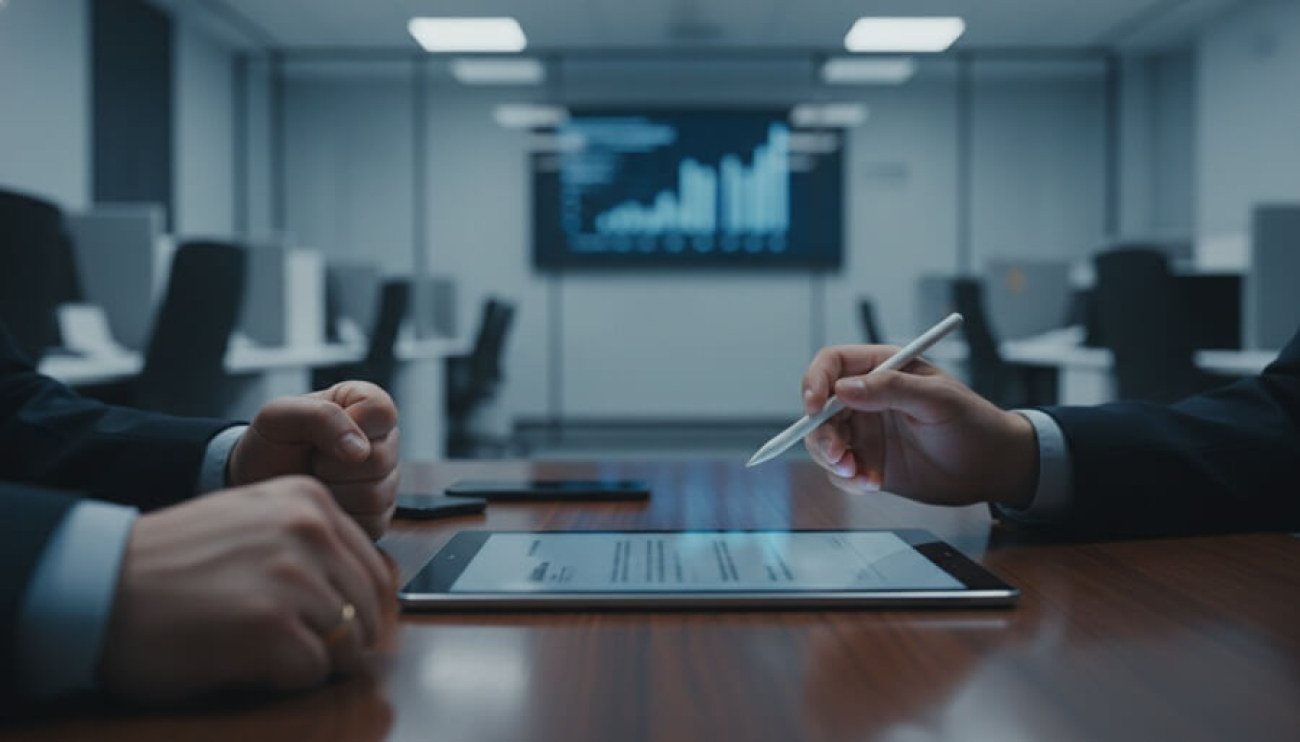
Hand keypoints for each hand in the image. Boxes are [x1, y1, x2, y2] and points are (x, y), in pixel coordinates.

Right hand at [98, 476, 398, 702]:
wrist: (100, 585)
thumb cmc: (169, 565)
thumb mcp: (252, 523)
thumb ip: (310, 542)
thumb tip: (368, 592)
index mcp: (308, 499)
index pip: (376, 570)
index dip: (362, 609)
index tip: (336, 626)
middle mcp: (309, 528)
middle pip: (369, 610)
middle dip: (343, 639)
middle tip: (296, 647)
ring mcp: (294, 577)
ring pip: (348, 644)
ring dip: (312, 659)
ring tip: (262, 648)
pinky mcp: (274, 626)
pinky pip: (314, 672)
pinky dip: (286, 679)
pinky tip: (247, 661)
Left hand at [228, 382, 399, 538]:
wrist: (256, 484)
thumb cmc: (270, 445)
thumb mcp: (281, 417)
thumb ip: (322, 417)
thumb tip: (361, 450)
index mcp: (366, 406)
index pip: (382, 412)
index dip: (352, 426)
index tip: (319, 434)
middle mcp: (384, 442)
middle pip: (381, 458)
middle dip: (334, 465)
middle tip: (311, 461)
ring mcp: (385, 480)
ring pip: (377, 493)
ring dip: (335, 491)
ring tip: (316, 481)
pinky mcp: (378, 514)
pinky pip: (371, 520)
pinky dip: (340, 514)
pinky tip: (324, 501)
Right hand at [801, 345, 1038, 507]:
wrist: (992, 468)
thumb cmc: (974, 422)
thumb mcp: (937, 399)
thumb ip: (891, 389)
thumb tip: (844, 387)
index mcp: (883, 369)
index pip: (833, 364)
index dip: (815, 382)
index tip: (814, 406)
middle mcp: (867, 398)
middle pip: (819, 408)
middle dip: (820, 433)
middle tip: (839, 456)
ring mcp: (865, 432)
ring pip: (823, 442)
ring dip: (832, 460)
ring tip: (860, 475)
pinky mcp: (868, 462)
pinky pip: (840, 471)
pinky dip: (849, 480)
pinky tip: (874, 484)